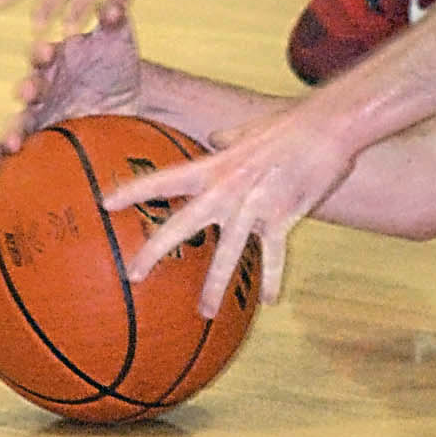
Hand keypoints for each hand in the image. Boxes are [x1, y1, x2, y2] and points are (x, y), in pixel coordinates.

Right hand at [0, 16, 144, 158]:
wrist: (129, 94)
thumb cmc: (117, 60)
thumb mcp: (118, 39)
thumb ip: (114, 21)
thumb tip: (113, 8)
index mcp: (57, 59)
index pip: (43, 53)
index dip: (43, 51)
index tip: (48, 50)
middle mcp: (44, 85)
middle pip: (29, 87)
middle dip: (28, 89)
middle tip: (29, 92)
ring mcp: (42, 113)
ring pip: (20, 121)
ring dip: (12, 130)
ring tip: (10, 142)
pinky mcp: (45, 136)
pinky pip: (20, 145)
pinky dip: (2, 152)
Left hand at [103, 101, 352, 316]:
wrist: (330, 125)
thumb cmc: (292, 124)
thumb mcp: (252, 128)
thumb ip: (229, 136)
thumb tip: (216, 136)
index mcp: (217, 165)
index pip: (165, 179)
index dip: (134, 190)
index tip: (105, 204)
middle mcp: (228, 188)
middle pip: (183, 224)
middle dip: (155, 250)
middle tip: (133, 275)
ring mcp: (255, 205)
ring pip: (227, 253)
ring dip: (214, 285)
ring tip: (203, 312)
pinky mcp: (283, 217)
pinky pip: (274, 255)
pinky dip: (273, 278)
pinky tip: (271, 300)